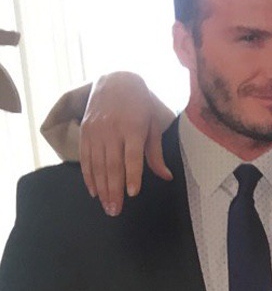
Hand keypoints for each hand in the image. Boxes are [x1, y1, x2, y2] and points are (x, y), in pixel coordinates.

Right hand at [80, 72, 172, 216]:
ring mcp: (96, 131)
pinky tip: (93, 191)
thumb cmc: (140, 105)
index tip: (132, 193)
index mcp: (132, 128)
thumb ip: (155, 153)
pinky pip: (85, 157)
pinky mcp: (85, 131)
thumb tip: (166, 176)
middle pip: (112, 165)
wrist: (115, 79)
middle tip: (116, 211)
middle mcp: (111, 130)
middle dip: (114, 190)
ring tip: (106, 206)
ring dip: (101, 188)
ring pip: (97, 164)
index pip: (131, 157)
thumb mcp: (153, 124)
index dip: (131, 175)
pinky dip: (88, 175)